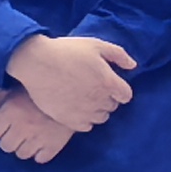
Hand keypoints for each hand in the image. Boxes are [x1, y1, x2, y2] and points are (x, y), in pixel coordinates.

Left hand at [0, 86, 73, 163]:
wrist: (76, 90)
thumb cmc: (44, 86)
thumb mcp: (20, 85)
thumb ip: (3, 97)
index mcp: (10, 110)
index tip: (5, 124)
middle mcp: (21, 127)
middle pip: (5, 146)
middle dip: (10, 139)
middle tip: (18, 132)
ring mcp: (37, 139)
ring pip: (21, 154)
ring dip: (24, 147)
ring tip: (31, 138)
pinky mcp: (54, 147)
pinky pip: (40, 159)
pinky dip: (40, 154)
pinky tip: (42, 144)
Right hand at [5, 32, 137, 135]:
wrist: (36, 63)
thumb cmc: (66, 51)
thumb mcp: (95, 45)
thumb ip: (118, 55)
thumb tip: (133, 66)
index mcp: (108, 82)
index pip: (126, 95)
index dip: (118, 88)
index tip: (108, 82)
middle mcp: (99, 100)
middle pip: (112, 106)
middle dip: (107, 97)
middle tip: (92, 87)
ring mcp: (84, 112)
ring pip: (101, 118)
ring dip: (96, 109)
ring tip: (83, 97)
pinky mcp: (69, 120)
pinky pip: (86, 126)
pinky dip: (84, 118)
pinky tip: (75, 106)